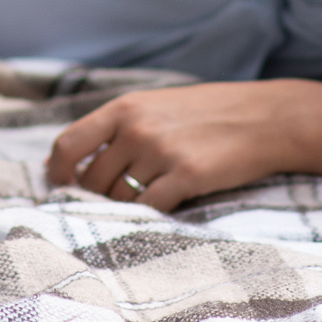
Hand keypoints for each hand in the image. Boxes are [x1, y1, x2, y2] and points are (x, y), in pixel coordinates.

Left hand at [45, 81, 300, 211]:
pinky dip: (150, 214)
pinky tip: (164, 206)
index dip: (56, 172)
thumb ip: (115, 128)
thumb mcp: (156, 106)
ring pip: (119, 198)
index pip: (68, 144)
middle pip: (92, 180)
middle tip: (115, 200)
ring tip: (147, 197)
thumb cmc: (207, 113)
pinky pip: (149, 208)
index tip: (61, 186)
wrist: (265, 118)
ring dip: (126, 205)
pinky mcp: (186, 175)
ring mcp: (161, 152)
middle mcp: (137, 128)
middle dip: (96, 196)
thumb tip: (62, 160)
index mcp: (125, 107)